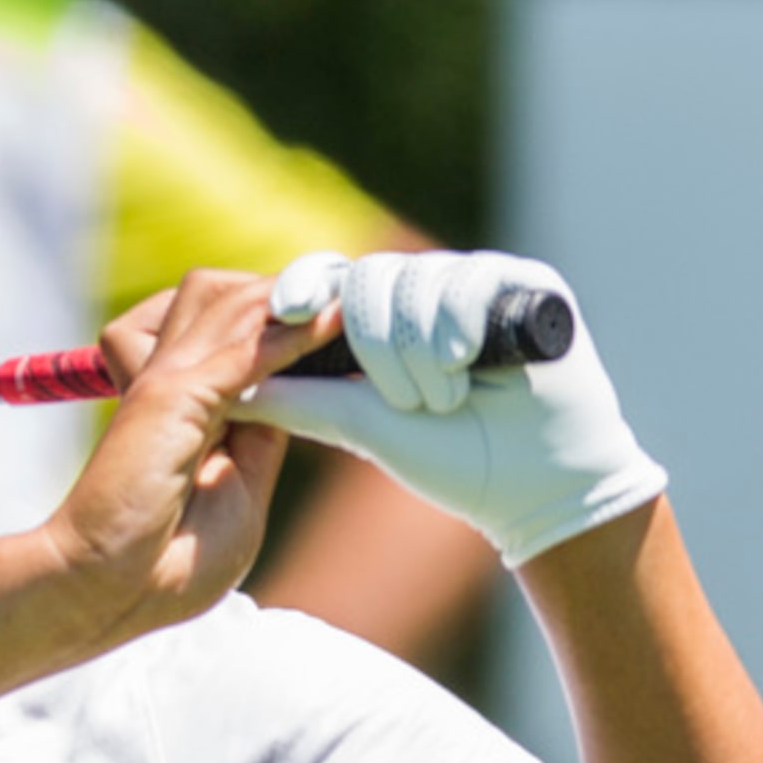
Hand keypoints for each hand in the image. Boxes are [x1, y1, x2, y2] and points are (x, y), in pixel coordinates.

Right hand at [45, 269, 314, 645]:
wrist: (111, 588)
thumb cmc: (169, 563)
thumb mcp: (241, 487)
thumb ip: (263, 434)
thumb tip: (296, 393)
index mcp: (183, 400)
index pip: (233, 323)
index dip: (286, 310)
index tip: (346, 308)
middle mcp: (169, 377)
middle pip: (226, 293)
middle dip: (288, 290)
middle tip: (347, 299)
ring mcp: (166, 379)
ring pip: (231, 300)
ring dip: (294, 297)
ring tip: (347, 300)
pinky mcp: (171, 393)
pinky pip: (243, 347)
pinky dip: (293, 333)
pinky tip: (334, 321)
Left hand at [264, 251, 666, 564]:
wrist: (534, 486)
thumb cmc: (448, 460)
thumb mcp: (360, 426)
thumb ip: (299, 401)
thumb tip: (228, 388)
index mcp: (379, 321)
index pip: (330, 278)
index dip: (304, 285)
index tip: (284, 309)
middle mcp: (423, 293)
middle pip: (368, 277)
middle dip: (376, 345)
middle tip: (407, 403)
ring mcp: (472, 283)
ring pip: (416, 278)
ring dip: (420, 350)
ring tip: (444, 399)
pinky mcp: (524, 281)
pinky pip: (472, 276)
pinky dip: (460, 323)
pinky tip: (468, 362)